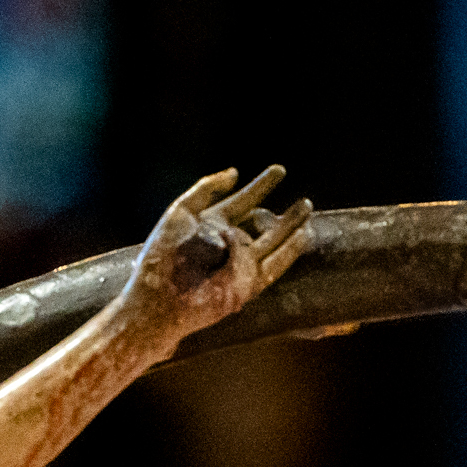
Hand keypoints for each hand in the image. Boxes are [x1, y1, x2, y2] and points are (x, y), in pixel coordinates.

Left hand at [121, 166, 313, 340]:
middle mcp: (229, 244)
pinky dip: (290, 251)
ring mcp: (239, 264)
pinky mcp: (247, 284)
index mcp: (212, 225)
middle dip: (285, 215)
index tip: (279, 171)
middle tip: (305, 202)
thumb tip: (235, 172)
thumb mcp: (182, 211)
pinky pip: (274, 266)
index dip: (261, 186)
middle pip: (263, 225)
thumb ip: (207, 188)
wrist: (159, 296)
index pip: (243, 202)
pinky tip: (304, 235)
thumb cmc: (162, 254)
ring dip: (292, 229)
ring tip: (308, 213)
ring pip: (274, 244)